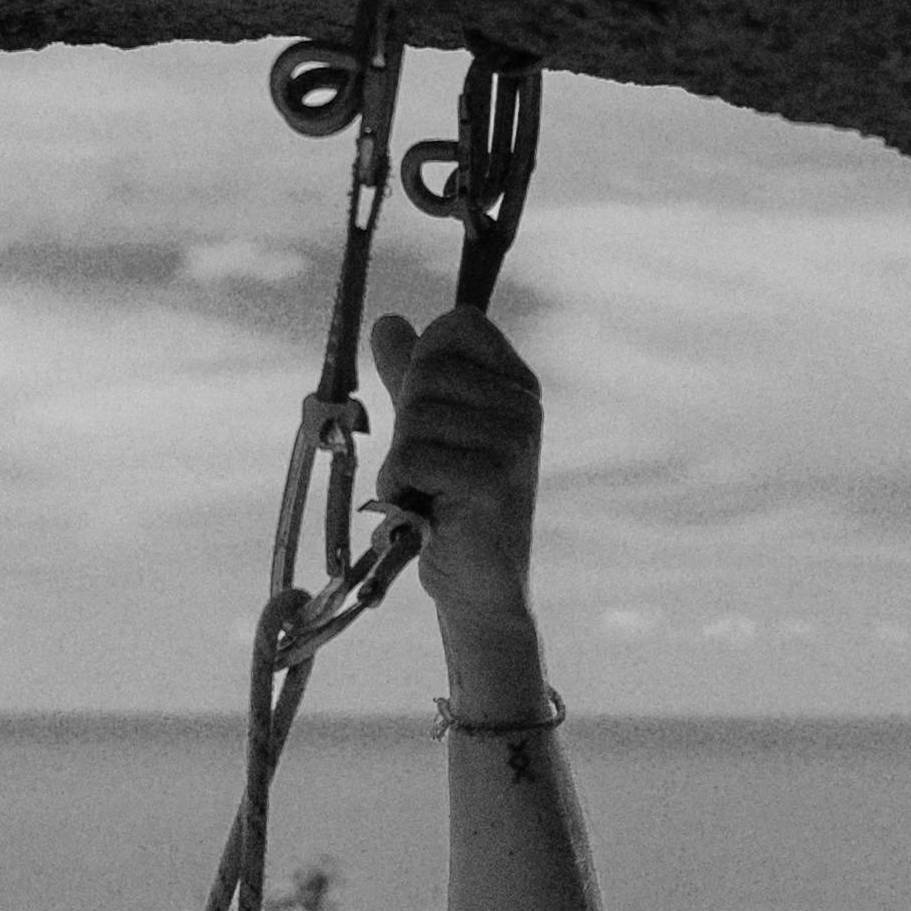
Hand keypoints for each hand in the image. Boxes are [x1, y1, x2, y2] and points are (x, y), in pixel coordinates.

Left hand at [369, 307, 542, 608]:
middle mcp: (524, 407)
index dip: (423, 361)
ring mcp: (513, 443)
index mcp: (517, 386)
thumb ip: (411, 378)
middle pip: (427, 369)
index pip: (457, 325)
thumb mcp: (432, 431)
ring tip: (427, 492)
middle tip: (429, 466)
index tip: (431, 413)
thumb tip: (387, 323)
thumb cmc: (451, 507)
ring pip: (414, 417)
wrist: (479, 586)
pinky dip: (398, 487)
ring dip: (401, 460)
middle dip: (406, 420)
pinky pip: (411, 458)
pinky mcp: (491, 480)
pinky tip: (422, 510)